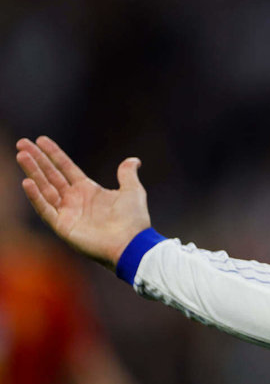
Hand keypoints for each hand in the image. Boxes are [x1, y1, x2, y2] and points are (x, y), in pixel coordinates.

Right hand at [15, 136, 149, 269]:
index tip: (40, 140)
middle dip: (36, 159)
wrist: (132, 243)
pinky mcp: (62, 226)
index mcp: (88, 190)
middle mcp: (74, 200)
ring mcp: (67, 213)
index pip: (65, 167)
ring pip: (44, 188)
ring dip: (33, 172)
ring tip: (21, 156)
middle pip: (51, 175)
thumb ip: (127, 175)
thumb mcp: (133, 191)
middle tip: (22, 143)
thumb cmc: (134, 220)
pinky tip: (27, 182)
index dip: (53, 154)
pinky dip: (36, 197)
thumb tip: (133, 160)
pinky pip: (45, 209)